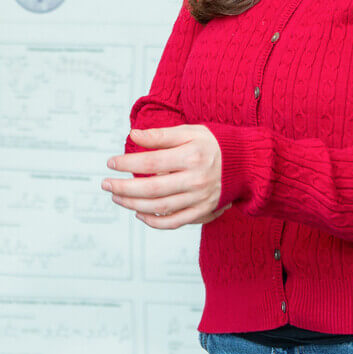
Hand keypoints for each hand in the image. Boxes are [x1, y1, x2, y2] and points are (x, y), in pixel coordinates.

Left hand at [102, 125, 226, 228]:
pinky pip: (175, 222)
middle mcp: (195, 180)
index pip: (151, 161)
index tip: (111, 162)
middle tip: (105, 184)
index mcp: (191, 156)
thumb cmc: (215, 144)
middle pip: (152, 188)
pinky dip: (154, 222)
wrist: (247, 164)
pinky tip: (139, 214)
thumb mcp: (190, 131)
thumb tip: (133, 135)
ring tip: (117, 197)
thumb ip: (161, 135)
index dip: (127, 163)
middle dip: (124, 187)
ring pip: (160, 207)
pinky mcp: (203, 211)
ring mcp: (199, 199)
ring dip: (133, 204)